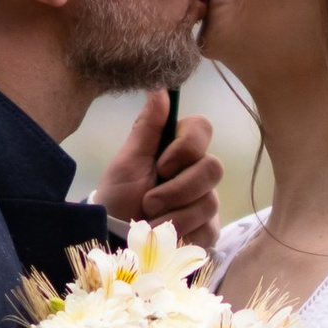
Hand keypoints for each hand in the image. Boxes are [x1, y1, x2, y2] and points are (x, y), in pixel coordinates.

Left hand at [91, 92, 220, 251]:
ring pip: (209, 202)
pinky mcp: (208, 231)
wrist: (114, 239)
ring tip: (150, 224)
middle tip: (149, 202)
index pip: (203, 128)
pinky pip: (208, 229)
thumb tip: (160, 88)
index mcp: (177, 149)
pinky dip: (180, 234)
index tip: (161, 166)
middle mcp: (197, 173)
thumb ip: (147, 128)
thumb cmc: (118, 197)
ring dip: (173, 215)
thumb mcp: (127, 162)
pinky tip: (165, 237)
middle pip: (213, 168)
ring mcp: (205, 202)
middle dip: (177, 189)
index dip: (186, 148)